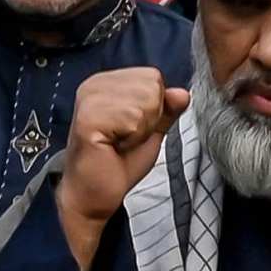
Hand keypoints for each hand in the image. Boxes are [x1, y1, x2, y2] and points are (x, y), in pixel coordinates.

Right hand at [53, 68, 184, 270]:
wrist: (96, 193)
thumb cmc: (119, 161)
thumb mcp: (152, 131)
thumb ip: (166, 110)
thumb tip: (182, 92)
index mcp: (107, 82)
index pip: (153, 77)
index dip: (155, 108)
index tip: (132, 128)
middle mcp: (94, 85)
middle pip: (152, 85)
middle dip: (149, 119)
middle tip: (126, 138)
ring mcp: (89, 99)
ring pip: (146, 101)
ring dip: (140, 130)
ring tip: (119, 142)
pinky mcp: (88, 118)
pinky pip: (133, 119)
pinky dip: (132, 138)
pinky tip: (113, 146)